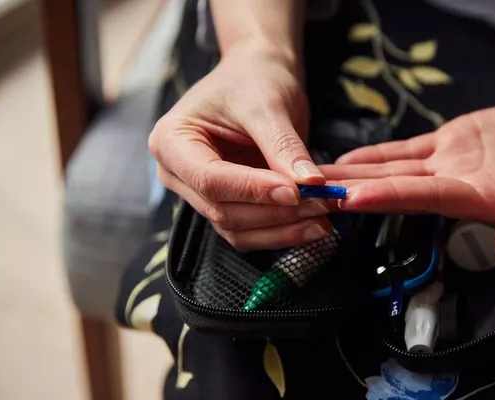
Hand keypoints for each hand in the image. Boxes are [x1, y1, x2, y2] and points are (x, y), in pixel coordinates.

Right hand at [149, 41, 330, 250]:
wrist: (260, 73)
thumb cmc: (255, 77)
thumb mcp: (269, 104)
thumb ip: (284, 147)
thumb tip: (309, 185)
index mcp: (171, 142)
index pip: (210, 179)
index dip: (254, 190)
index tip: (296, 192)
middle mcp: (178, 173)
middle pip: (223, 210)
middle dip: (274, 212)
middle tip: (321, 204)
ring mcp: (200, 193)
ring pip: (237, 229)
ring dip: (282, 229)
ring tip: (323, 219)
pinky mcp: (227, 204)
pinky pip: (251, 230)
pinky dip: (283, 231)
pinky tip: (314, 224)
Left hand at [322, 97, 494, 260]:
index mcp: (479, 199)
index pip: (422, 199)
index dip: (385, 198)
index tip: (348, 200)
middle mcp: (456, 185)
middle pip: (394, 187)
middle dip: (352, 191)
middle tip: (309, 193)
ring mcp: (452, 163)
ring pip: (392, 167)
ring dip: (354, 173)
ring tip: (313, 176)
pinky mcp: (455, 141)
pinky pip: (408, 148)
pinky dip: (377, 153)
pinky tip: (348, 158)